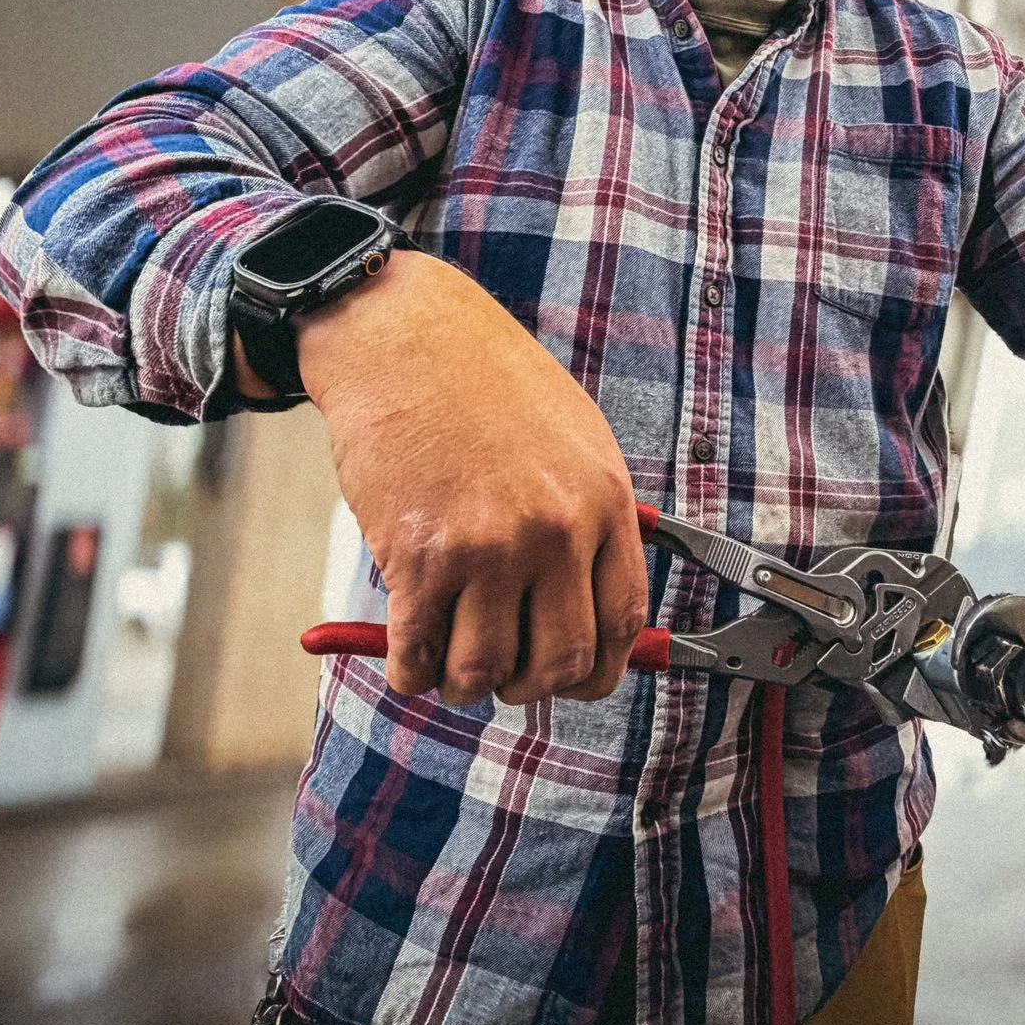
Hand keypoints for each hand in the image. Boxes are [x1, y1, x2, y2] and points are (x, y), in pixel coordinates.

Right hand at [283, 251, 648, 707]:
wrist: (404, 339)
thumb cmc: (486, 384)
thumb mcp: (573, 440)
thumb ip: (588, 522)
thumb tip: (589, 611)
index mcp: (602, 503)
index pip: (620, 624)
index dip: (596, 670)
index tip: (573, 678)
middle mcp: (554, 531)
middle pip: (557, 662)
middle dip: (527, 685)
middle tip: (503, 672)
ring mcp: (487, 548)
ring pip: (483, 672)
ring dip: (463, 683)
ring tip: (450, 661)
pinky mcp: (419, 557)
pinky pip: (418, 656)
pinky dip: (410, 672)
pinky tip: (408, 656)